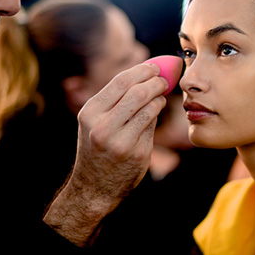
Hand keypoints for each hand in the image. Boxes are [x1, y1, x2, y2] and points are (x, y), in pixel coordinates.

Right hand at [43, 63, 168, 245]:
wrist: (94, 187)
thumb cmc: (98, 148)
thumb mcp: (95, 122)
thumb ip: (116, 100)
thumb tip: (146, 74)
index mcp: (90, 113)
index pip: (120, 82)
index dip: (142, 70)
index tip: (154, 67)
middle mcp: (102, 126)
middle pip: (138, 92)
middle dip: (155, 81)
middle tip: (164, 78)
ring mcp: (120, 141)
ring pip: (149, 107)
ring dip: (160, 96)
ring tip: (161, 94)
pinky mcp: (136, 153)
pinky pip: (152, 124)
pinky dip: (157, 112)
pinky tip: (157, 109)